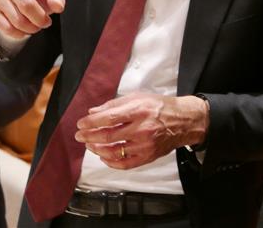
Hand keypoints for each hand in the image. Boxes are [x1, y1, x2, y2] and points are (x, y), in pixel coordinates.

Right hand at [0, 0, 65, 38]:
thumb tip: (57, 6)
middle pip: (25, 4)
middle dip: (40, 19)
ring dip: (31, 28)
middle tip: (46, 23)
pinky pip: (7, 28)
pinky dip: (20, 34)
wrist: (26, 7)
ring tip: (36, 26)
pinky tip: (24, 30)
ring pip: (17, 20)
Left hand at [74, 92, 208, 169]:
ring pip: (114, 152)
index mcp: (138, 111)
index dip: (91, 123)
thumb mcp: (137, 97)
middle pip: (108, 137)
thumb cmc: (160, 107)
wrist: (183, 121)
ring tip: (90, 145)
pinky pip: (125, 164)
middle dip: (89, 137)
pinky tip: (104, 156)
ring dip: (97, 149)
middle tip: (80, 136)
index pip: (108, 118)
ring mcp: (145, 145)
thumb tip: (93, 112)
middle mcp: (142, 129)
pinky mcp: (148, 157)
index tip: (81, 124)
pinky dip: (111, 162)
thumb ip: (114, 105)